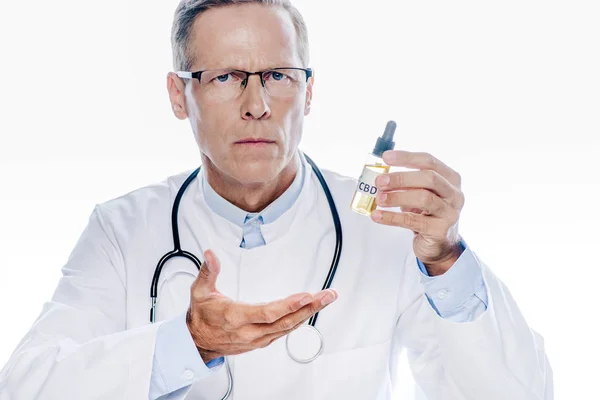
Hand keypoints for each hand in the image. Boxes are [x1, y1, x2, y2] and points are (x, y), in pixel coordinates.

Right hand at [186, 250, 337, 362]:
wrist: (196, 342)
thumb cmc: (201, 316)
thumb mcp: (199, 291)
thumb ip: (208, 272)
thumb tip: (211, 254)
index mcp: (236, 317)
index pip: (268, 313)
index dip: (289, 305)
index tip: (306, 296)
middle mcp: (249, 331)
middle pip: (286, 321)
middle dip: (310, 307)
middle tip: (328, 295)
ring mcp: (257, 339)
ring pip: (288, 328)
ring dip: (309, 313)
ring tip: (325, 300)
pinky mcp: (261, 342)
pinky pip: (284, 332)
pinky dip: (299, 320)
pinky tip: (310, 311)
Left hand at [371, 150, 464, 275]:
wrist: (439, 245)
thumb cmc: (427, 214)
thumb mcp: (420, 193)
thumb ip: (406, 182)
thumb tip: (380, 174)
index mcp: (450, 179)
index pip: (429, 161)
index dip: (407, 157)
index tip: (386, 157)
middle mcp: (454, 194)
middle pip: (429, 178)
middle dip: (401, 178)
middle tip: (380, 182)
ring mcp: (450, 213)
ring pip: (423, 198)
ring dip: (397, 197)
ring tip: (379, 199)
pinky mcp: (440, 231)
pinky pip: (413, 221)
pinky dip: (392, 217)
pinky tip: (378, 216)